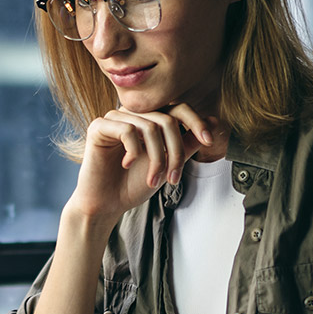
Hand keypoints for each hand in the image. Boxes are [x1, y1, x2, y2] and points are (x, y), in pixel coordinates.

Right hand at [66, 103, 217, 223]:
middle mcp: (132, 114)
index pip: (177, 108)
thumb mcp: (168, 164)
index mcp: (148, 119)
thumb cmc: (133, 184)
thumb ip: (188, 143)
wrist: (106, 204)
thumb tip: (214, 122)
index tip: (209, 141)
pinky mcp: (99, 127)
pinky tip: (127, 164)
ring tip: (153, 179)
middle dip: (176, 151)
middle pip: (167, 119)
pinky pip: (127, 130)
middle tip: (174, 177)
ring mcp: (114, 118)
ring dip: (157, 159)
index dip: (196, 121)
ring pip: (150, 127)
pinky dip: (134, 151)